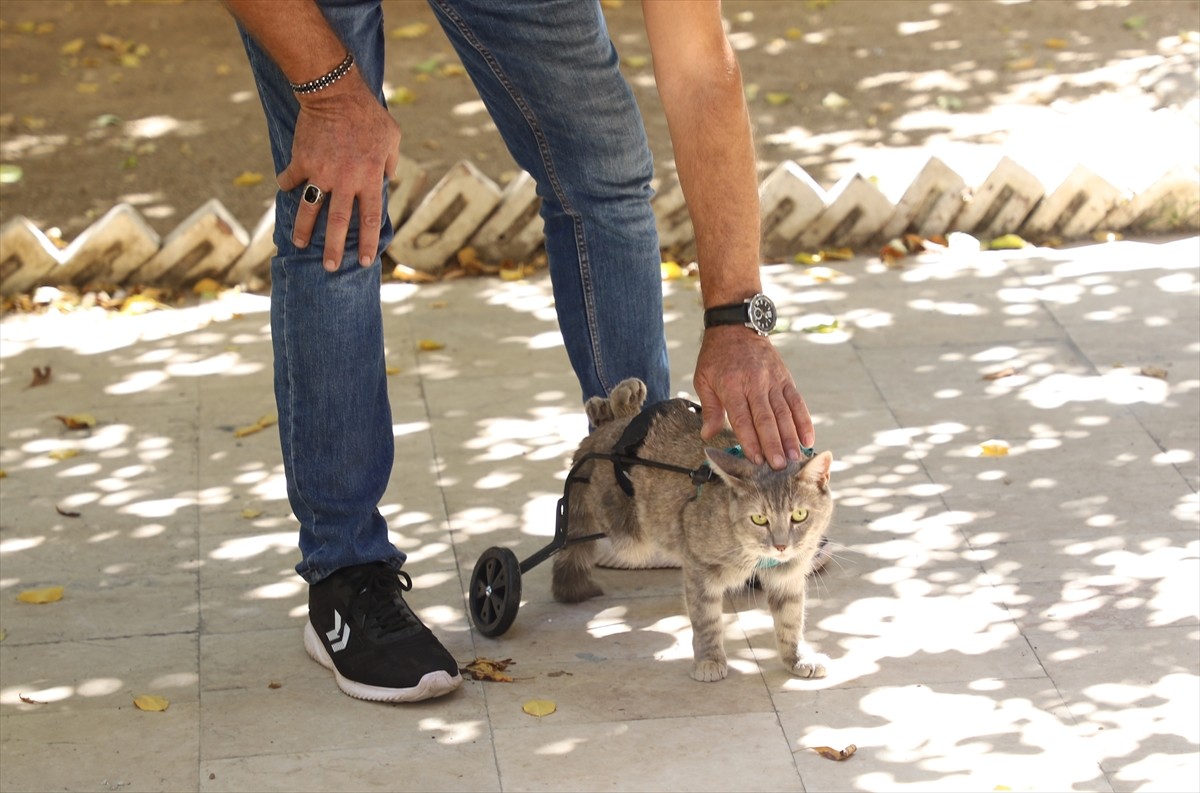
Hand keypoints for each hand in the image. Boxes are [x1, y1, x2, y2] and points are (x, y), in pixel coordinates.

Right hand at [277, 76, 400, 271]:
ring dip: (303, 229)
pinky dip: (287, 183)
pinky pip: (291, 178)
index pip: (369, 220)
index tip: (364, 262)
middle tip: (328, 267)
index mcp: (369, 179)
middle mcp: (345, 181)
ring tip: (298, 243)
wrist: (335, 93)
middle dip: (332, 249)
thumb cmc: (369, 116)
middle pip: (337, 224)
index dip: (366, 243)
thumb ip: (391, 164)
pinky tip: (285, 188)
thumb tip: (387, 181)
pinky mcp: (301, 161)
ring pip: (309, 209)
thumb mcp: (392, 139)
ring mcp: (321, 173)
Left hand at [693, 326, 813, 469]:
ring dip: (791, 437)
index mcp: (732, 386)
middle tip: (779, 466)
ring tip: (795, 458)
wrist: (736, 326)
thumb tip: (707, 435)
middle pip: (766, 418)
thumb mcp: (704, 379)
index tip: (756, 459)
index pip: (742, 418)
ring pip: (784, 412)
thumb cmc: (717, 356)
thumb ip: (710, 409)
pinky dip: (804, 420)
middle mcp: (755, 383)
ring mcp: (773, 380)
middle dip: (773, 444)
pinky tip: (808, 438)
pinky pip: (797, 401)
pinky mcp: (785, 378)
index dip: (750, 439)